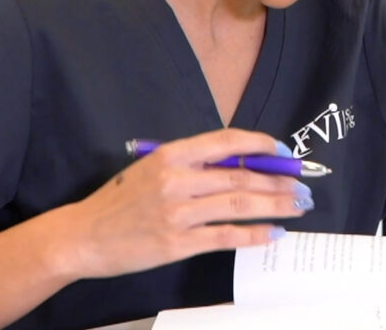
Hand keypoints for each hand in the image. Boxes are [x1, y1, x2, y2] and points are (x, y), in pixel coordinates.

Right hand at [47, 129, 311, 279]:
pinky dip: (254, 234)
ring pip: (239, 203)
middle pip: (241, 175)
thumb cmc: (120, 201)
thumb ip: (193, 165)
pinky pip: (225, 236)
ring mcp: (177, 212)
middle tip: (303, 185)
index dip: (261, 144)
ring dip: (275, 204)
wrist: (83, 235)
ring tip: (298, 206)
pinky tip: (274, 233)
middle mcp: (176, 180)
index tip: (284, 151)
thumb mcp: (152, 168)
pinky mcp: (177, 243)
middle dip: (278, 179)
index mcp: (171, 155)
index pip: (227, 141)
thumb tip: (242, 164)